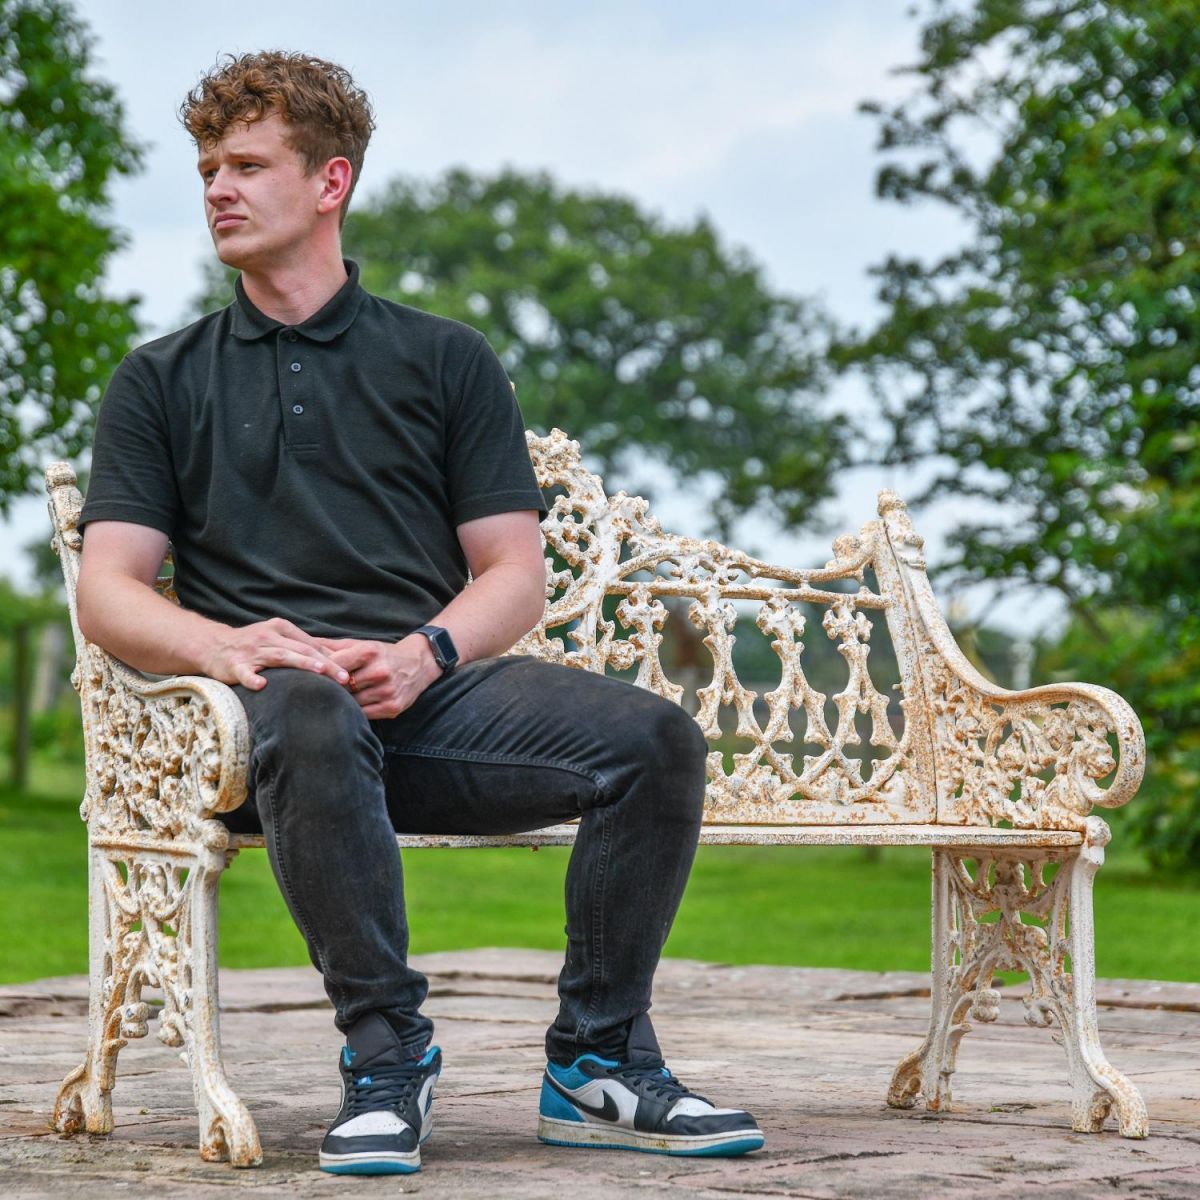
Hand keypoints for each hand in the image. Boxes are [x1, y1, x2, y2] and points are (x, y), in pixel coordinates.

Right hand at [203, 617, 350, 690]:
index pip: (311, 644)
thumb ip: (302, 647)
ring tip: (319, 671)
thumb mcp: (278, 639)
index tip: (349, 671)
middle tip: (344, 677)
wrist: (213, 645)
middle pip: (302, 650)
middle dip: (325, 663)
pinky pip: (245, 672)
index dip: (331, 658)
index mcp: (281, 628)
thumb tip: (334, 658)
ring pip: (280, 656)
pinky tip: (261, 685)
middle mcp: (269, 636)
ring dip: (301, 664)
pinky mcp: (235, 665)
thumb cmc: (253, 645)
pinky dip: (252, 678)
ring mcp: (252, 650)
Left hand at [319, 635, 442, 717]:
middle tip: (316, 691)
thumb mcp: (361, 644)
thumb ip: (332, 646)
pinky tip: (351, 707)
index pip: (335, 665)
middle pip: (342, 686)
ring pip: (352, 702)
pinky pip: (364, 714)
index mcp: (370, 652)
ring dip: (343, 701)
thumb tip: (304, 643)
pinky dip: (356, 711)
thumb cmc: (383, 654)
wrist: (419, 663)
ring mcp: (387, 691)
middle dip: (331, 688)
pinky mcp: (393, 707)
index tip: (311, 675)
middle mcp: (380, 671)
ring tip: (334, 700)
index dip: (322, 672)